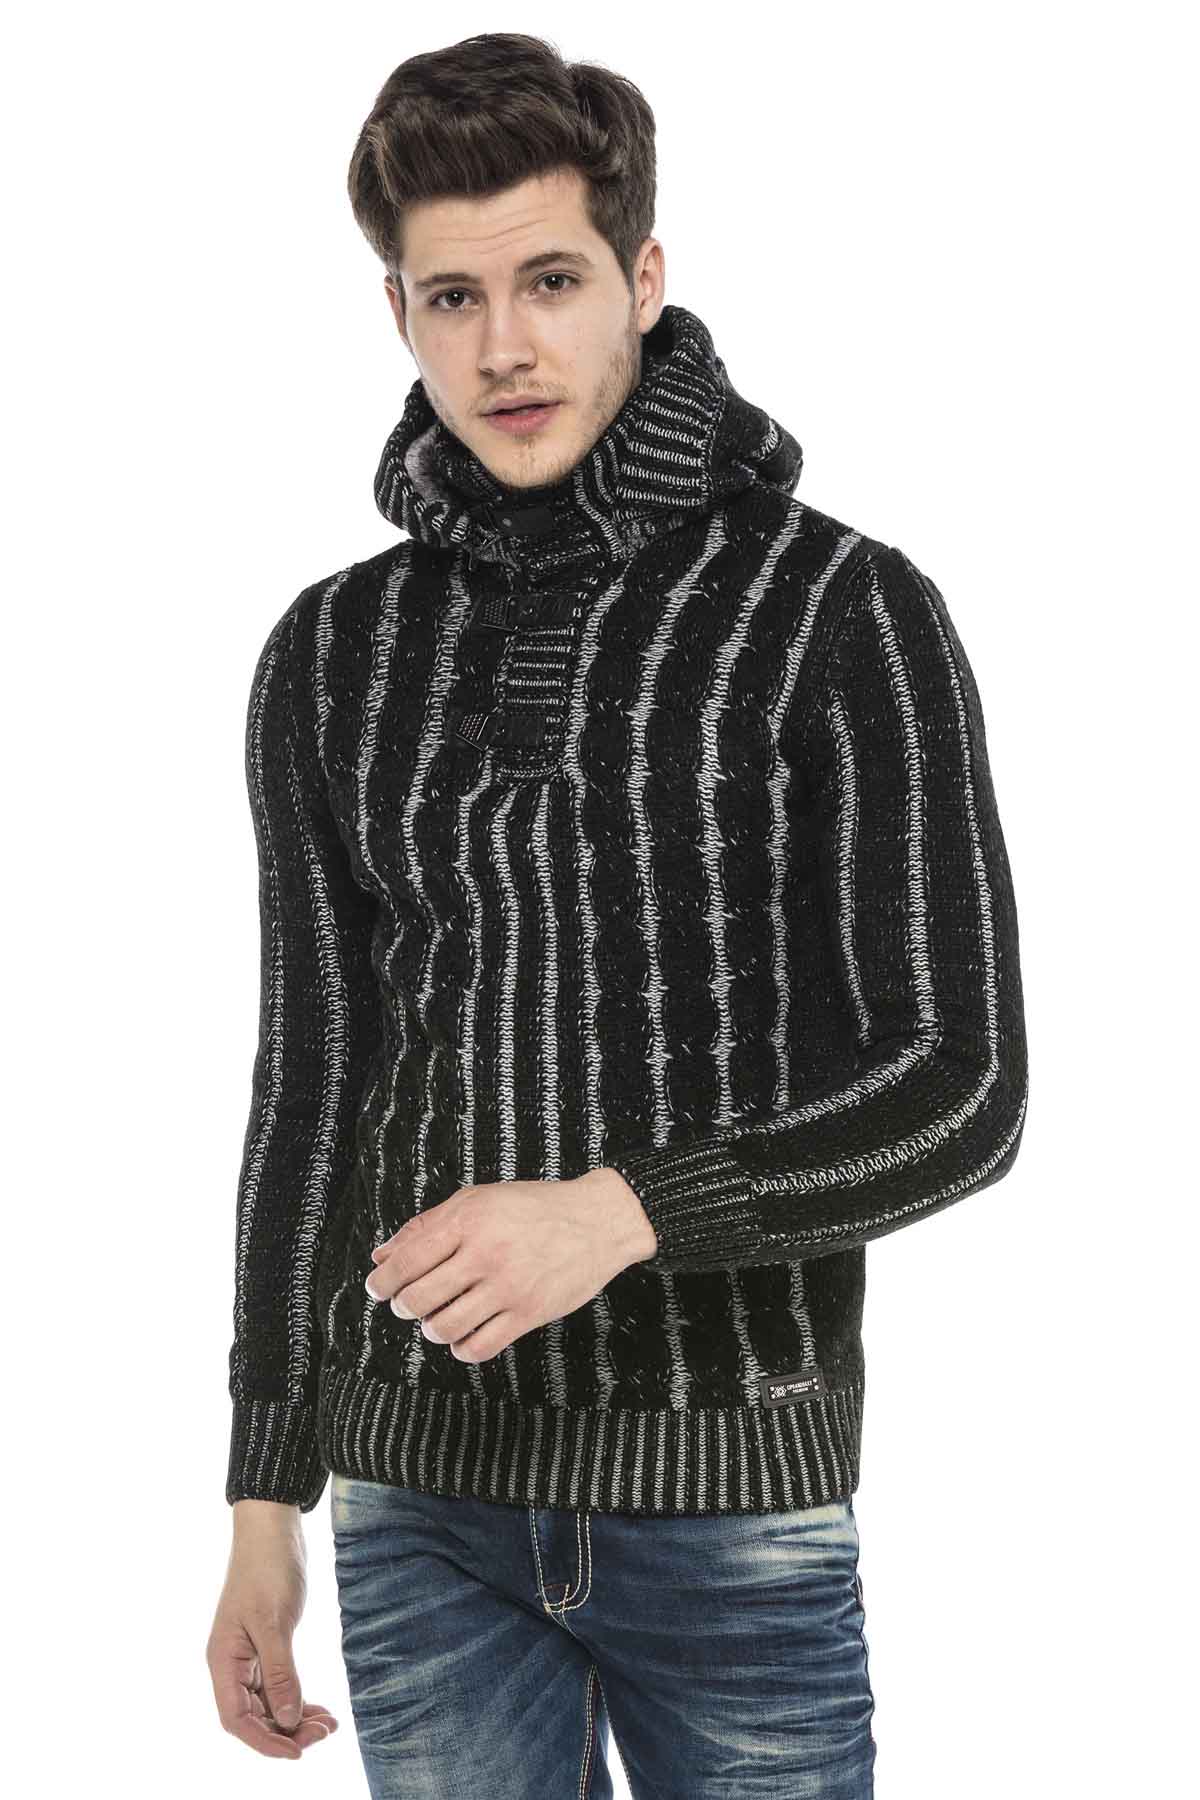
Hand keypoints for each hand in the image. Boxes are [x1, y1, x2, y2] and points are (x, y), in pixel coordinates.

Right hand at [207, 1506, 338, 1759]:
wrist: (272, 1528)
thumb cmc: (267, 1568)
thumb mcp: (275, 1622)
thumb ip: (280, 1673)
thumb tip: (287, 1720)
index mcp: (223, 1660)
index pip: (237, 1718)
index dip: (265, 1741)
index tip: (297, 1752)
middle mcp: (232, 1663)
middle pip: (254, 1715)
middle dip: (287, 1730)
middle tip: (324, 1734)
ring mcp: (249, 1655)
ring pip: (269, 1702)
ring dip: (295, 1717)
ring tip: (329, 1725)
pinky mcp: (268, 1645)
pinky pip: (278, 1684)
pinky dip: (298, 1698)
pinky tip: (320, 1707)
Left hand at [364, 1169, 656, 1363]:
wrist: (598, 1219)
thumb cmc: (534, 1206)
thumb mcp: (478, 1200)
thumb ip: (427, 1225)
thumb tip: (381, 1255)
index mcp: (468, 1220)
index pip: (407, 1260)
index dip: (383, 1281)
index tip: (378, 1289)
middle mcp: (484, 1253)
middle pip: (419, 1298)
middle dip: (404, 1306)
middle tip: (408, 1304)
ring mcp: (508, 1286)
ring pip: (445, 1326)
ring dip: (432, 1328)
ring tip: (437, 1320)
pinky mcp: (529, 1312)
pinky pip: (479, 1347)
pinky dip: (461, 1348)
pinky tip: (464, 1336)